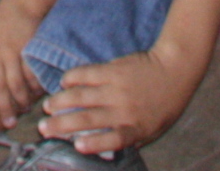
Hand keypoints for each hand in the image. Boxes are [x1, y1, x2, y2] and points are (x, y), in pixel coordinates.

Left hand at [0, 0, 47, 130]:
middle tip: (9, 122)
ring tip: (26, 109)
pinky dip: (34, 86)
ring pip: (14, 83)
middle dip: (3, 107)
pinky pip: (30, 74)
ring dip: (21, 99)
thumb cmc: (7, 19)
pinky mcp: (26, 49)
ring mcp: (10, 51)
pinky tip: (37, 92)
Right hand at [37, 47, 199, 157]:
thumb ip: (129, 139)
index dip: (94, 143)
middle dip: (62, 124)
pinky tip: (63, 83)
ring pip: (82, 96)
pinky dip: (73, 78)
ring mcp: (117, 88)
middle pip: (89, 119)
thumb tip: (103, 150)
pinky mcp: (113, 69)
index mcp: (136, 128)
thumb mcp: (152, 130)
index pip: (114, 139)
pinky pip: (87, 74)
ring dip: (61, 102)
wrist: (176, 69)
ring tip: (47, 107)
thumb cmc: (164, 105)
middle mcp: (125, 109)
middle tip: (43, 127)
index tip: (77, 146)